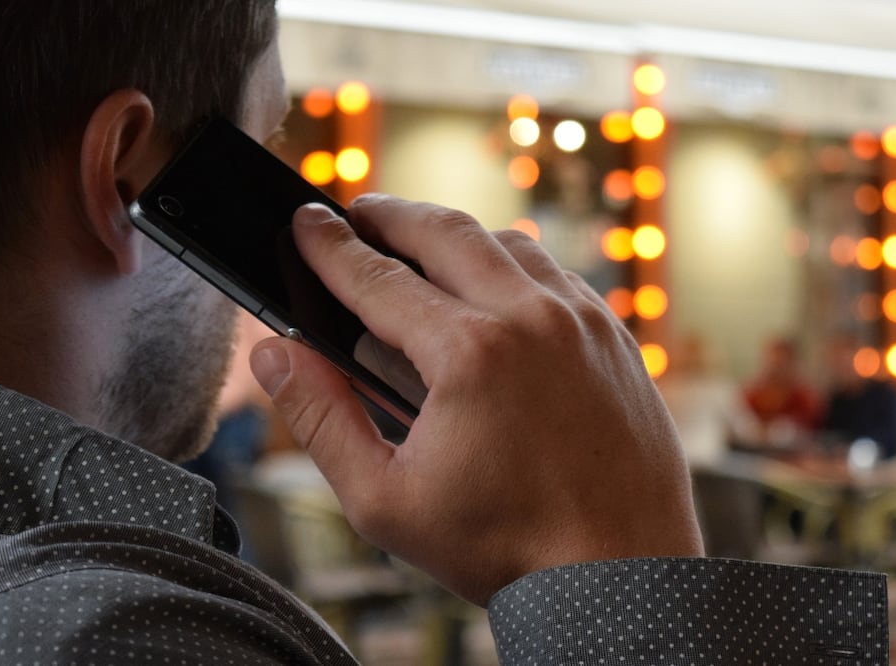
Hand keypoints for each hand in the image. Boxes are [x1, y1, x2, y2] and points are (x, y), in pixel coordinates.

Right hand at [250, 196, 702, 605]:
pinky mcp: (613, 335)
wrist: (621, 573)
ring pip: (505, 242)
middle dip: (390, 215)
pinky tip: (491, 281)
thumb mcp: (385, 499)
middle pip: (444, 233)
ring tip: (416, 242)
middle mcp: (530, 318)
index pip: (377, 278)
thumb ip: (321, 418)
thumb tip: (274, 355)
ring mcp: (581, 320)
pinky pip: (554, 271)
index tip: (304, 221)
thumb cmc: (505, 546)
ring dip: (453, 234)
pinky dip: (511, 262)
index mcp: (468, 354)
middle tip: (355, 213)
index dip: (329, 247)